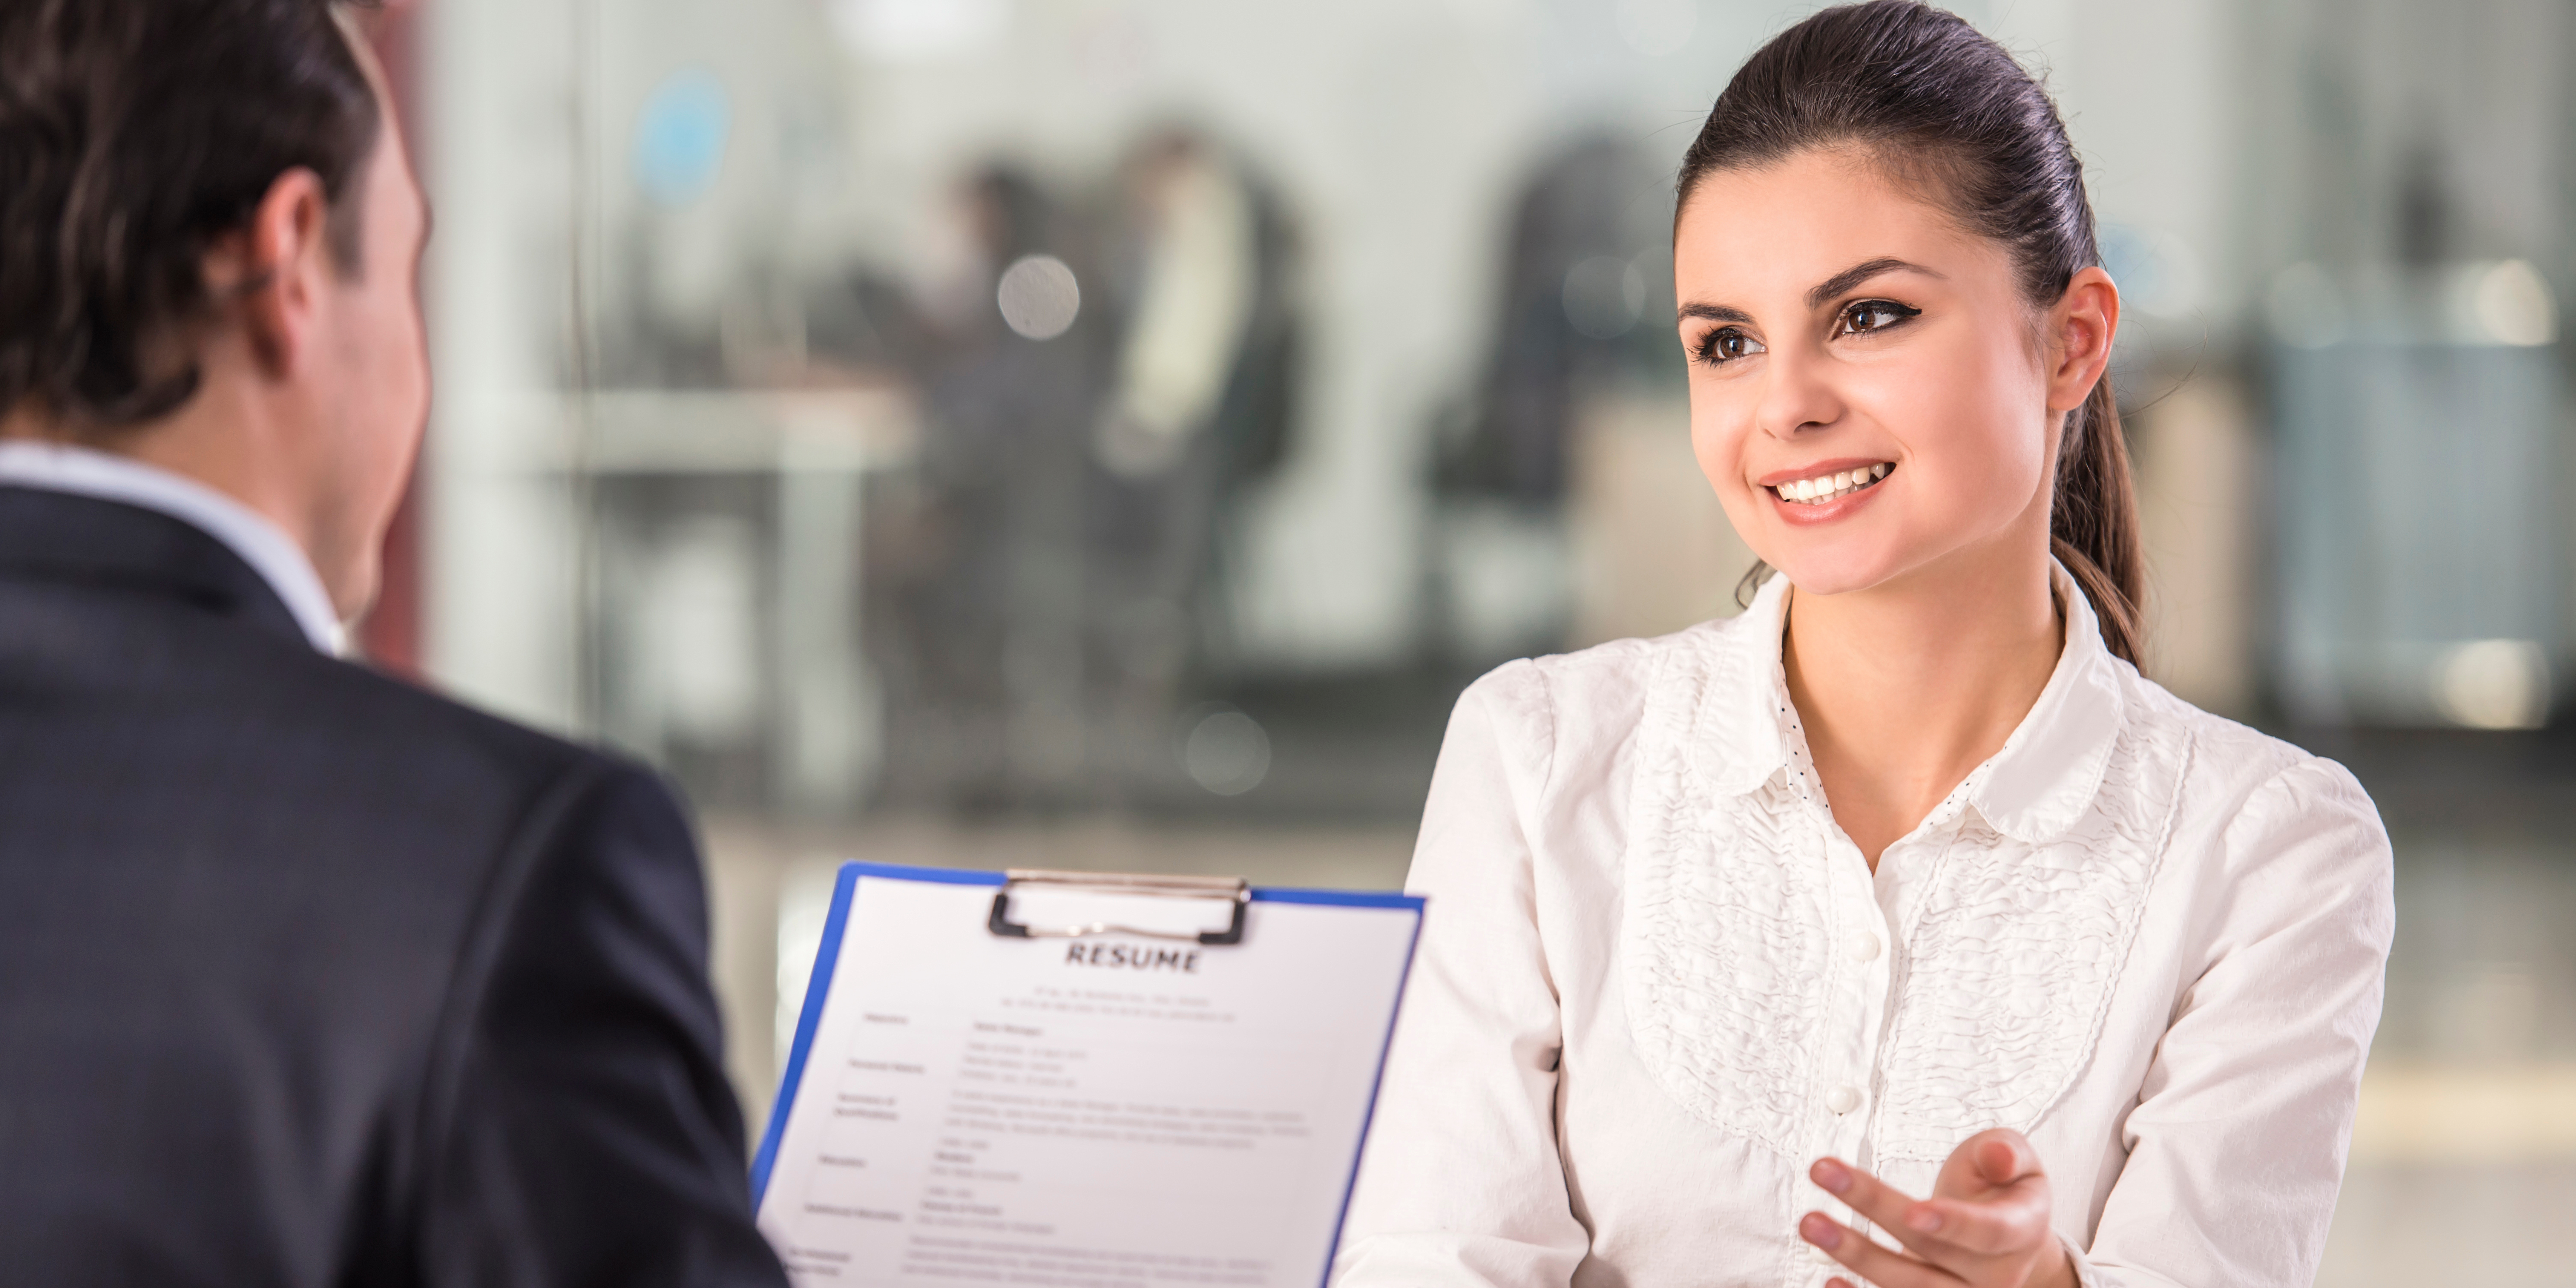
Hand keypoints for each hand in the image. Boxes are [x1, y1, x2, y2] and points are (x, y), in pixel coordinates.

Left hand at [1796, 1129, 2075, 1287]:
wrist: (2006, 1237)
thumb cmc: (2003, 1188)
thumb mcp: (2017, 1161)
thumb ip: (2006, 1153)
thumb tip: (1999, 1155)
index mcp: (2021, 1231)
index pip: (1990, 1233)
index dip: (1952, 1223)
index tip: (1912, 1211)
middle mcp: (1996, 1274)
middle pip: (1932, 1251)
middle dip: (1876, 1211)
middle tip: (1824, 1171)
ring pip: (1911, 1286)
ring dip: (1856, 1255)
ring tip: (1811, 1221)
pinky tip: (1830, 1279)